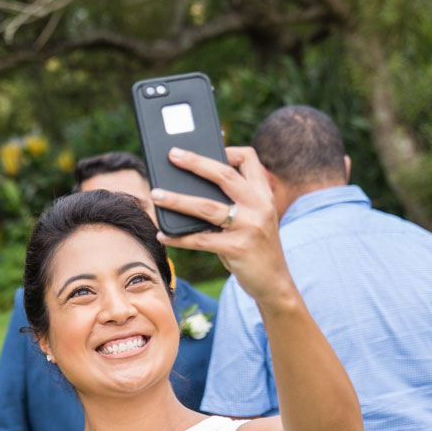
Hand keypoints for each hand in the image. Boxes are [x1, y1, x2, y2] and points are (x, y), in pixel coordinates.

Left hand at [151, 146, 295, 303]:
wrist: (275, 283)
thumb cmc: (255, 247)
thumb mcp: (254, 219)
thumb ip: (234, 203)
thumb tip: (190, 189)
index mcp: (263, 194)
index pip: (249, 159)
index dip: (228, 149)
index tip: (207, 147)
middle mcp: (259, 206)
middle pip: (224, 175)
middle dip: (196, 162)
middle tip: (173, 155)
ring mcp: (249, 227)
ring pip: (206, 206)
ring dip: (177, 199)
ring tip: (156, 194)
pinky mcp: (237, 248)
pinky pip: (200, 239)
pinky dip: (178, 238)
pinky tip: (163, 235)